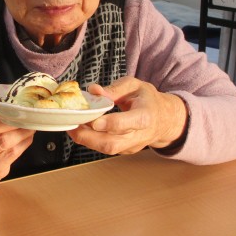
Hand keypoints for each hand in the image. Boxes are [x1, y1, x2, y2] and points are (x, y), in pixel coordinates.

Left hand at [67, 76, 187, 154]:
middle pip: (112, 143)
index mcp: (145, 116)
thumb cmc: (147, 99)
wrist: (164, 119)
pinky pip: (106, 148)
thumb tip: (93, 90)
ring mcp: (131, 146)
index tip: (94, 121)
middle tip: (72, 124)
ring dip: (86, 140)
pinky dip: (91, 141)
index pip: (127, 124)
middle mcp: (139, 135)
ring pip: (107, 149)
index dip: (110, 124)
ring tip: (72, 126)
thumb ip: (115, 88)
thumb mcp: (135, 85)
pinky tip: (82, 129)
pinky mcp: (125, 150)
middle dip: (89, 137)